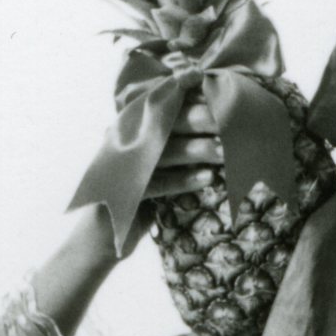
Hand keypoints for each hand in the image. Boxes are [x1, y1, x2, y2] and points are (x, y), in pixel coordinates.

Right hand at [124, 94, 227, 241]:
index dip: (191, 100)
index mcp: (132, 130)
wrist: (104, 238)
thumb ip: (177, 147)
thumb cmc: (139, 200)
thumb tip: (217, 132)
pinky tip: (208, 178)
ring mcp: (121, 167)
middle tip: (231, 117)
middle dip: (200, 118)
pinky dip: (184, 180)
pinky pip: (158, 184)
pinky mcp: (124, 195)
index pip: (163, 107)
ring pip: (164, 152)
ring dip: (197, 149)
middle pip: (165, 124)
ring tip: (225, 149)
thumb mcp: (158, 169)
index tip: (221, 96)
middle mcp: (124, 142)